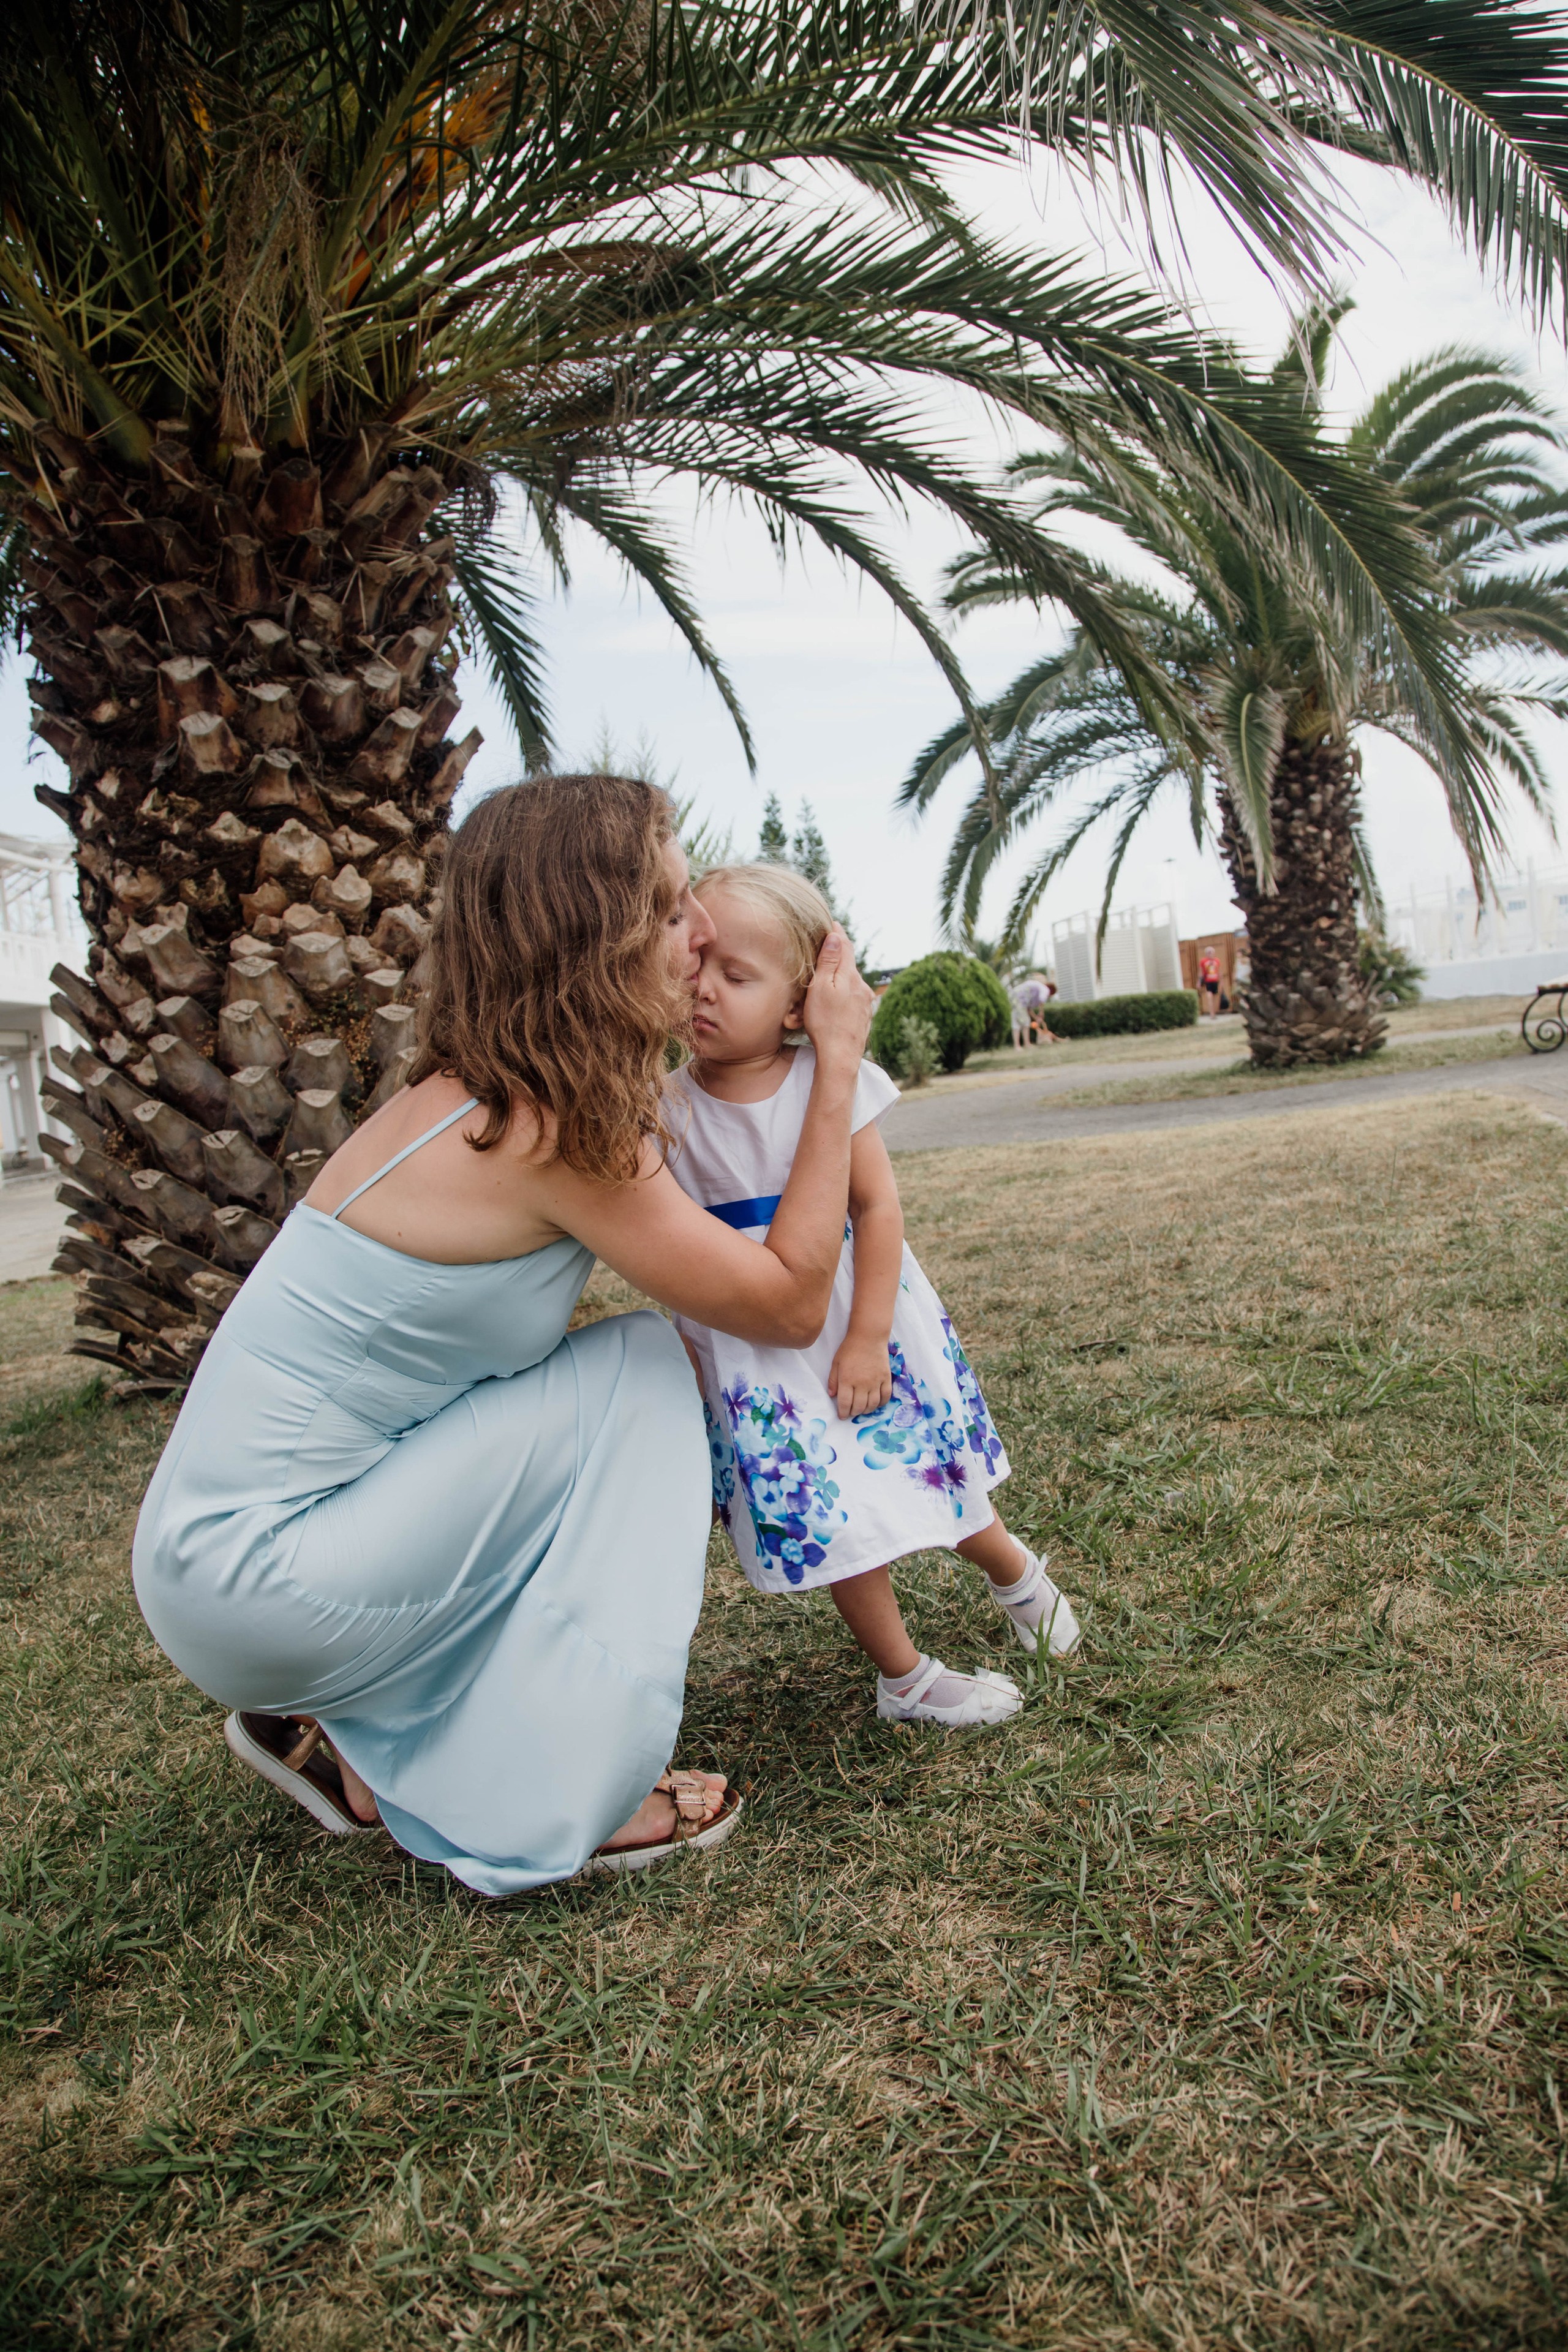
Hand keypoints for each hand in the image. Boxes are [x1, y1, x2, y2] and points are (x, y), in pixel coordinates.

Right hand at [802, 925, 874, 1069]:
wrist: (841, 1056)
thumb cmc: (825, 1023)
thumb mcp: (820, 988)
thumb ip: (829, 961)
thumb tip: (836, 936)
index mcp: (850, 976)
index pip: (845, 946)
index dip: (837, 933)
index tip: (832, 922)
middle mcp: (862, 986)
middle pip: (850, 963)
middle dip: (839, 954)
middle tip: (827, 944)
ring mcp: (865, 1002)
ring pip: (852, 981)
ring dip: (842, 975)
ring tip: (830, 972)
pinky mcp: (864, 1016)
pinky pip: (854, 997)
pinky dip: (845, 992)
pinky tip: (838, 998)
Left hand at [827, 1332, 892, 1419]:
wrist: (868, 1336)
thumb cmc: (850, 1348)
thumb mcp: (836, 1363)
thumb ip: (833, 1380)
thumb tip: (832, 1395)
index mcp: (847, 1380)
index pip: (845, 1403)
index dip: (843, 1413)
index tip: (842, 1416)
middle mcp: (862, 1383)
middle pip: (859, 1406)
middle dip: (854, 1413)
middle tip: (851, 1412)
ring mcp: (876, 1381)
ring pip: (872, 1404)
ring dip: (867, 1410)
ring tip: (862, 1409)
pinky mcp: (886, 1378)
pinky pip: (886, 1396)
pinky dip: (881, 1403)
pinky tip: (876, 1403)